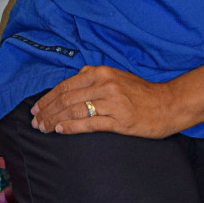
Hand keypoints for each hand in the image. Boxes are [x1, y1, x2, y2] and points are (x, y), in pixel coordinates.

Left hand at [30, 65, 181, 139]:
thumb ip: (95, 76)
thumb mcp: (117, 76)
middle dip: (47, 111)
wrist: (168, 104)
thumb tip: (76, 76)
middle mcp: (104, 85)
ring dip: (54, 120)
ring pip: (74, 111)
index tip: (36, 108)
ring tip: (43, 128)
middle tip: (35, 122)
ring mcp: (112, 103)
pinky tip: (60, 130)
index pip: (66, 85)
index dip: (48, 98)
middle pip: (66, 99)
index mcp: (101, 73)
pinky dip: (71, 126)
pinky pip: (89, 124)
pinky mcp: (119, 121)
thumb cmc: (141, 92)